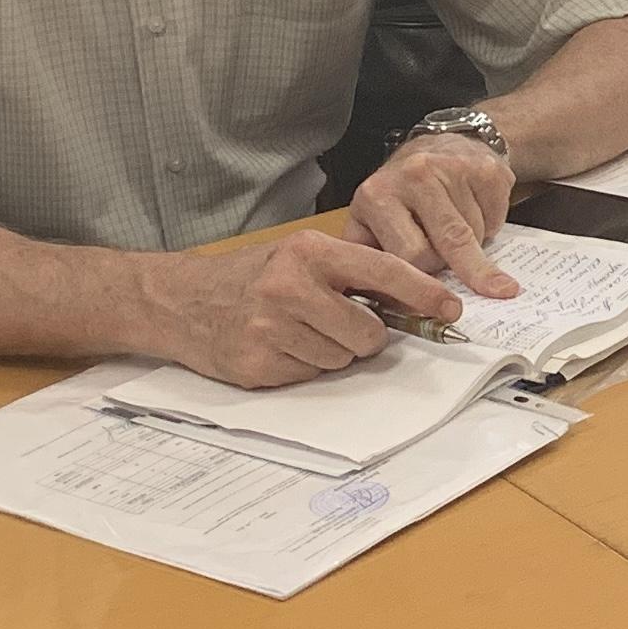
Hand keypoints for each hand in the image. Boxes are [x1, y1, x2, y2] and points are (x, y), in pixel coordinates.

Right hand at [152, 231, 462, 387]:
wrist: (176, 300)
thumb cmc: (248, 277)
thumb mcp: (297, 257)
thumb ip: (349, 274)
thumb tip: (413, 304)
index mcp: (307, 252)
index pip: (384, 272)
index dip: (424, 294)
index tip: (451, 309)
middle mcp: (290, 287)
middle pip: (369, 332)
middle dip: (364, 335)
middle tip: (334, 322)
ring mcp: (271, 328)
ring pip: (342, 358)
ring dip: (331, 352)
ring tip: (296, 331)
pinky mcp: (257, 364)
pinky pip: (311, 376)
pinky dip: (303, 367)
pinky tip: (277, 347)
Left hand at [346, 137, 519, 299]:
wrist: (440, 146)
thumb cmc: (403, 195)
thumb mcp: (370, 223)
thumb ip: (372, 262)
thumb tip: (385, 309)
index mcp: (377, 195)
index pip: (409, 257)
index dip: (422, 280)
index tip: (432, 297)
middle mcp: (414, 175)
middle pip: (449, 246)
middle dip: (458, 269)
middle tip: (469, 284)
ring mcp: (453, 168)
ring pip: (476, 236)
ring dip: (473, 246)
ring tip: (457, 231)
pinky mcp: (486, 169)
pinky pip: (497, 219)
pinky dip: (491, 227)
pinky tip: (475, 214)